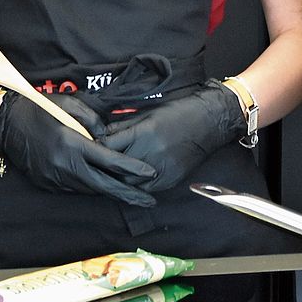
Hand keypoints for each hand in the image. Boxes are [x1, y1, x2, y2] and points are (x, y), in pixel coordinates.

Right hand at [0, 92, 157, 206]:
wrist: (7, 124)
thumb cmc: (41, 108)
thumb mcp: (71, 105)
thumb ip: (95, 120)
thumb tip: (110, 138)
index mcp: (73, 144)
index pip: (110, 161)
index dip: (133, 169)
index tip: (151, 173)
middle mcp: (65, 165)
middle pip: (104, 186)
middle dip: (129, 194)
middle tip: (149, 201)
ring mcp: (55, 178)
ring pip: (90, 189)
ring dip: (109, 190)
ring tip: (131, 191)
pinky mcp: (48, 184)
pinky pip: (75, 188)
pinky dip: (90, 185)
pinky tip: (102, 183)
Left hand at [100, 84, 244, 193]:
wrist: (209, 122)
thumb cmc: (178, 112)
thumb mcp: (148, 113)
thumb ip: (123, 125)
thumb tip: (101, 134)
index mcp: (143, 133)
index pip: (108, 146)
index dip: (98, 147)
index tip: (92, 147)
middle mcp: (150, 153)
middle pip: (115, 168)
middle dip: (103, 166)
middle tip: (94, 165)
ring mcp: (161, 169)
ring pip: (128, 183)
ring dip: (117, 179)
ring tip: (108, 175)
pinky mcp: (170, 179)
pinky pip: (145, 189)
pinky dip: (136, 186)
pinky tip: (130, 181)